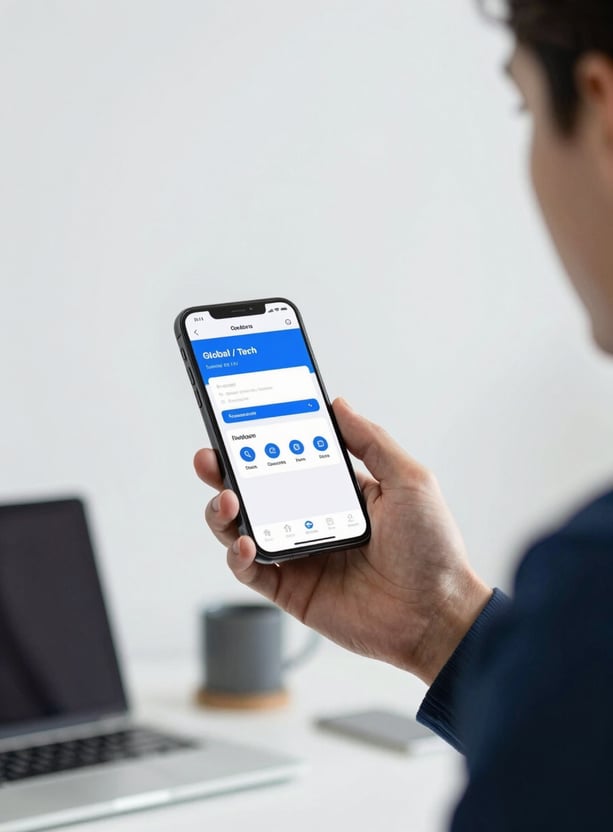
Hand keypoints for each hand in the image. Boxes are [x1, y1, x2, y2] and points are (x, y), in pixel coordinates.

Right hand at [194, 399, 490, 684]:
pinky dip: (239, 555)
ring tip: (228, 499)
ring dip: (224, 512)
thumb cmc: (432, 549)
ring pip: (242, 528)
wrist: (437, 614)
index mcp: (337, 491)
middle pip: (255, 491)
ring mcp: (299, 555)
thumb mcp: (408, 480)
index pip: (288, 459)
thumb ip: (370, 441)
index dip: (260, 442)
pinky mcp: (291, 590)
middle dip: (226, 472)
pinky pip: (251, 570)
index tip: (239, 422)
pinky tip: (247, 542)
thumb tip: (338, 405)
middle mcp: (312, 519)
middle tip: (210, 457)